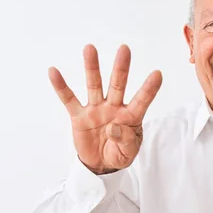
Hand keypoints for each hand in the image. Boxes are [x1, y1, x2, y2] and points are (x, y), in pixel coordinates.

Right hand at [48, 44, 162, 173]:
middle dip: (121, 68)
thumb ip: (125, 140)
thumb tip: (114, 127)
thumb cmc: (118, 154)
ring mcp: (96, 110)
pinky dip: (61, 86)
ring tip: (90, 48)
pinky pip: (69, 99)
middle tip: (124, 49)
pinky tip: (54, 72)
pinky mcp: (79, 116)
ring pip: (94, 85)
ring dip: (92, 67)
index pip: (141, 101)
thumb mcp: (127, 153)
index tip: (158, 74)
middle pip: (118, 85)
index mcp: (130, 117)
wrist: (100, 164)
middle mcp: (114, 108)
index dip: (149, 89)